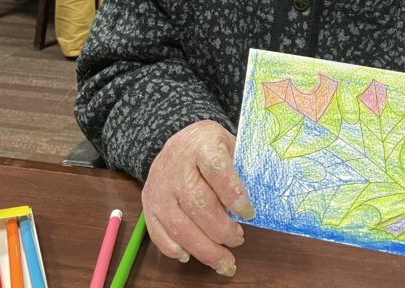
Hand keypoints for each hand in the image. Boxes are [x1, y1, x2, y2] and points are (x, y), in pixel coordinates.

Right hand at [141, 120, 254, 277]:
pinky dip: (174, 249)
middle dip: (220, 229)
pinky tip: (191, 255)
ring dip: (203, 248)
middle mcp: (176, 165)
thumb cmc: (210, 148)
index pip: (216, 168)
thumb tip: (255, 205)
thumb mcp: (230, 145)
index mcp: (202, 144)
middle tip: (238, 239)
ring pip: (178, 224)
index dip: (232, 193)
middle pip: (196, 201)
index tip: (248, 213)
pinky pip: (158, 232)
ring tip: (224, 261)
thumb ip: (242, 170)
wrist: (178, 145)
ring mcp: (160, 186)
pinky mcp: (149, 203)